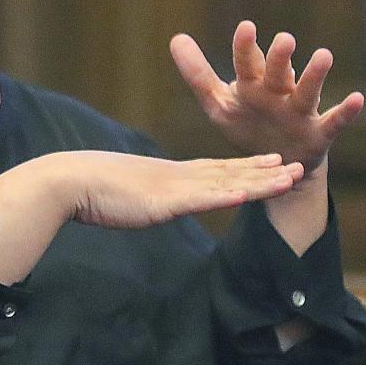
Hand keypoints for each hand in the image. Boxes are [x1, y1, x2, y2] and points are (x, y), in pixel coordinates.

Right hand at [0, 149, 302, 284]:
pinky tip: (247, 193)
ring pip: (225, 184)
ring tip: (291, 176)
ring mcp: (171, 187)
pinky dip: (224, 195)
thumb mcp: (125, 192)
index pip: (215, 169)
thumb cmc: (88, 188)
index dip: (246, 166)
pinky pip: (199, 199)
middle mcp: (176, 176)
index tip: (272, 161)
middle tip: (298, 167)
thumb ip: (142, 196)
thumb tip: (147, 203)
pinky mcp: (161, 200)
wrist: (67, 181)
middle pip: (229, 173)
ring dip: (260, 181)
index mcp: (167, 174)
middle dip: (266, 172)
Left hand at [169, 21, 363, 171]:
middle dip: (279, 57)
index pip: (247, 62)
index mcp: (252, 85)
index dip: (245, 46)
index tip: (245, 26)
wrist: (274, 169)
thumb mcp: (218, 103)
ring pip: (308, 90)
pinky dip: (346, 111)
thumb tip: (175, 37)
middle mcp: (277, 92)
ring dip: (315, 74)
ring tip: (323, 55)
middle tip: (283, 39)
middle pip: (277, 72)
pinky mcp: (318, 134)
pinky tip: (357, 99)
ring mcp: (299, 111)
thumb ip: (198, 73)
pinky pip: (334, 121)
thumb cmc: (248, 126)